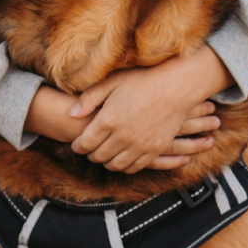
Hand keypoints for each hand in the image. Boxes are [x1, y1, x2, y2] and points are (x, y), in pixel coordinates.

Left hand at [68, 51, 229, 173]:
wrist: (176, 86)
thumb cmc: (143, 80)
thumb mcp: (112, 82)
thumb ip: (89, 98)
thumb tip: (71, 113)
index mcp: (109, 120)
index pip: (85, 144)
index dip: (77, 146)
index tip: (76, 144)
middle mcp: (122, 137)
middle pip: (98, 157)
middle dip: (90, 155)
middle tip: (89, 149)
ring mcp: (139, 146)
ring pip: (115, 165)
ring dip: (106, 162)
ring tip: (104, 155)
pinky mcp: (154, 150)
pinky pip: (135, 167)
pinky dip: (124, 166)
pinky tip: (122, 158)